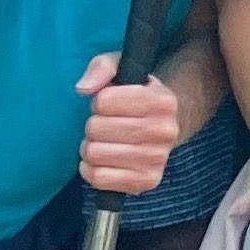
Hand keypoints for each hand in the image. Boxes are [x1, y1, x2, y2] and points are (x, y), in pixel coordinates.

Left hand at [72, 54, 184, 197]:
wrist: (164, 129)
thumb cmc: (136, 97)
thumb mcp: (123, 70)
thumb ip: (102, 67)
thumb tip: (84, 89)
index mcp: (163, 100)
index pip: (104, 101)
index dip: (99, 101)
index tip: (110, 103)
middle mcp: (165, 131)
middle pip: (96, 128)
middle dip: (93, 125)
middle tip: (105, 125)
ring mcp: (157, 159)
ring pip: (94, 154)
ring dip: (91, 147)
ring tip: (103, 142)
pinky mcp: (147, 182)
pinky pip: (99, 178)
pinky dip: (90, 169)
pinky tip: (102, 161)